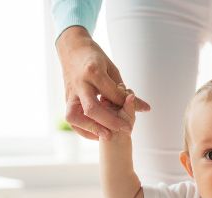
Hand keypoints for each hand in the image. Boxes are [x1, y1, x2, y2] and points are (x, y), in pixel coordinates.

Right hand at [55, 26, 150, 140]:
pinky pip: (71, 119)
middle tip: (126, 129)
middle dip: (110, 122)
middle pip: (92, 108)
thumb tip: (144, 108)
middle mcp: (80, 84)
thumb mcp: (112, 69)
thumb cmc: (94, 58)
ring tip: (108, 135)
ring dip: (91, 128)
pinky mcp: (66, 99)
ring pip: (75, 116)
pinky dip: (83, 129)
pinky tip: (97, 134)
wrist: (72, 49)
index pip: (112, 94)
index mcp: (93, 72)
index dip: (126, 105)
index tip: (139, 112)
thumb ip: (124, 91)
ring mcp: (71, 92)